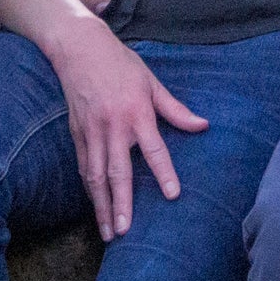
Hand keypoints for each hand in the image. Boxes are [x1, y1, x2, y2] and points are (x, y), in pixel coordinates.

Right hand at [43, 12, 207, 241]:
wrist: (79, 48)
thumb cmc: (120, 64)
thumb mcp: (151, 82)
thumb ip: (175, 109)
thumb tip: (203, 125)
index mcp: (136, 112)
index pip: (153, 149)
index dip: (164, 172)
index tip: (172, 194)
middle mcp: (113, 126)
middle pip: (118, 172)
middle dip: (121, 204)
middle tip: (125, 230)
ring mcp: (91, 132)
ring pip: (96, 176)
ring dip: (102, 205)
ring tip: (108, 231)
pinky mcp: (76, 133)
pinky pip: (84, 166)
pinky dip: (90, 188)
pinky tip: (96, 206)